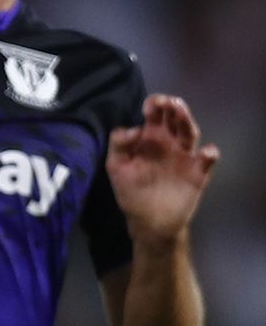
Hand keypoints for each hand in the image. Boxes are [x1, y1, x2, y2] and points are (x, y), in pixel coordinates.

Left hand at [106, 95, 219, 246]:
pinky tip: (205, 153)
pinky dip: (209, 154)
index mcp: (150, 139)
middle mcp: (169, 142)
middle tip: (170, 103)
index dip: (154, 105)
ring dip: (187, 122)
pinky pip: (207, 159)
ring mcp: (185, 156)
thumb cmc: (131, 193)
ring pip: (190, 132)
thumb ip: (118, 146)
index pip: (155, 115)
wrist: (149, 222)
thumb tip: (133, 128)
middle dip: (173, 107)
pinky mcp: (198, 172)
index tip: (151, 105)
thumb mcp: (116, 168)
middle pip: (175, 118)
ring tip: (182, 114)